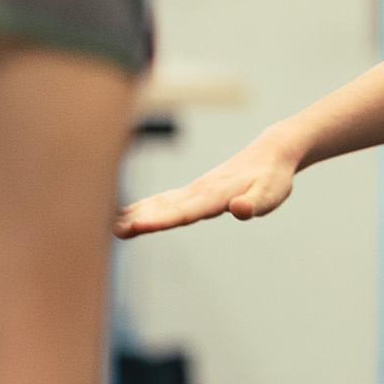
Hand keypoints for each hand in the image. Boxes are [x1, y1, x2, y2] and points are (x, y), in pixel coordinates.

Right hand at [113, 130, 300, 237]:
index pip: (186, 211)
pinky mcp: (195, 191)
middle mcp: (200, 192)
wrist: (271, 152)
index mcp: (216, 195)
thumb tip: (240, 209)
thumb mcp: (271, 193)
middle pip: (166, 207)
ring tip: (111, 226)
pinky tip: (126, 214)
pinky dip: (144, 206)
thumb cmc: (273, 178)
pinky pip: (165, 199)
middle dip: (141, 218)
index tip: (139, 225)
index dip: (163, 219)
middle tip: (114, 230)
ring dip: (137, 212)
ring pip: (161, 202)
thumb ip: (254, 202)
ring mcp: (195, 190)